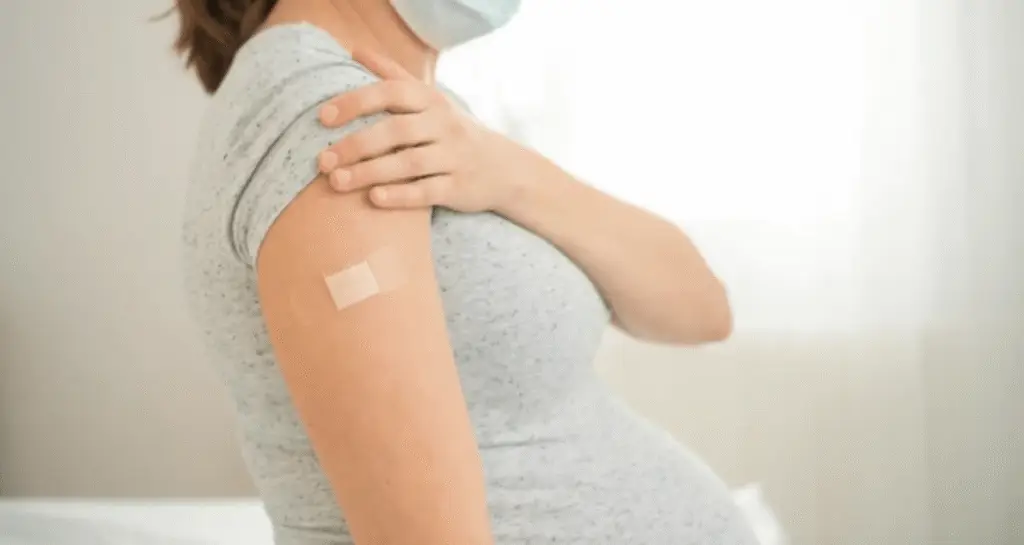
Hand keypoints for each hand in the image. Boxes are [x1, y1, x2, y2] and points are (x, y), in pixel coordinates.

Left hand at [316, 49, 527, 212]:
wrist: (504, 168)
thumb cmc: (453, 131)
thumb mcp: (430, 99)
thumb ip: (393, 75)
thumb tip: (354, 50)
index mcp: (431, 100)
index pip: (391, 93)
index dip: (356, 102)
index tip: (323, 117)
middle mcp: (443, 125)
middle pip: (396, 131)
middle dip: (356, 145)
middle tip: (323, 161)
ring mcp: (453, 157)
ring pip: (408, 164)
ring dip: (370, 173)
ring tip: (337, 182)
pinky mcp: (459, 188)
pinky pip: (427, 192)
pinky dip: (400, 196)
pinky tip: (373, 199)